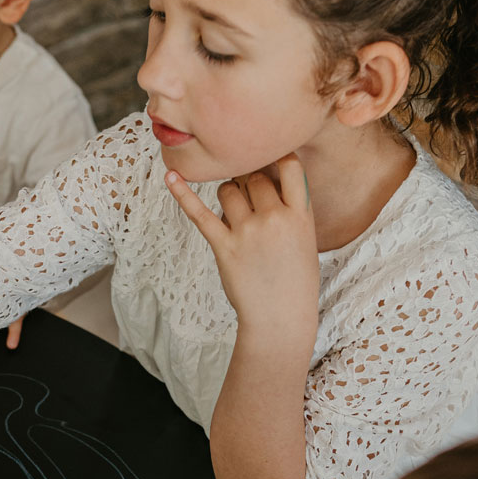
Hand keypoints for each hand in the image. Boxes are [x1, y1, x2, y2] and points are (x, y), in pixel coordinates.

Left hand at [165, 155, 318, 349]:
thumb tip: (267, 180)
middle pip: (254, 177)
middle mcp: (274, 218)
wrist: (280, 319)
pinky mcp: (223, 246)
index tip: (270, 163)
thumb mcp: (306, 240)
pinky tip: (170, 176)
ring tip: (234, 214)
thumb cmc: (294, 282)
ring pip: (229, 190)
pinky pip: (200, 213)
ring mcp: (247, 232)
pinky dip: (183, 193)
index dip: (277, 159)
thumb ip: (292, 210)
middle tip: (250, 202)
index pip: (289, 166)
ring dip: (228, 195)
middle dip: (249, 183)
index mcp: (300, 215)